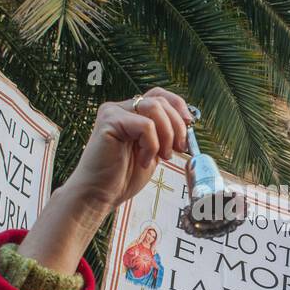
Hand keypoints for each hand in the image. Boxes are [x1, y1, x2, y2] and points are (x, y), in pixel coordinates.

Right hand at [17, 88, 192, 272]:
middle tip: (178, 150)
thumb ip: (164, 135)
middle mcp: (120, 108)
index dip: (179, 106)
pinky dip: (151, 145)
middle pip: (160, 100)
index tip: (190, 125)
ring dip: (166, 134)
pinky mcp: (109, 121)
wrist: (100, 195)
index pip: (160, 95)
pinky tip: (143, 160)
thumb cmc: (123, 177)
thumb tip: (187, 122)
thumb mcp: (153, 151)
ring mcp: (113, 112)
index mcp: (131, 113)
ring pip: (155, 108)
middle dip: (177, 126)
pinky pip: (145, 125)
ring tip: (162, 156)